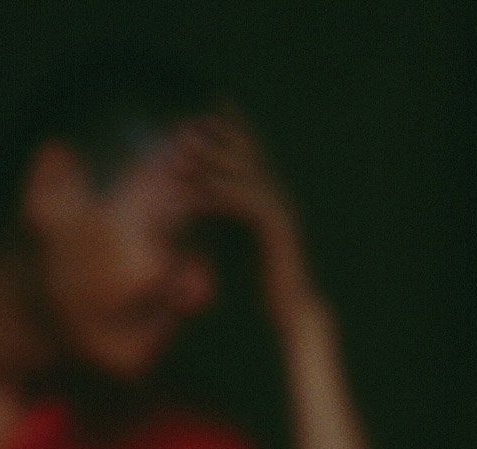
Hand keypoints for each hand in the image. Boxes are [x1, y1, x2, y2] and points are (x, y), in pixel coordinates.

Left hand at [176, 110, 315, 317]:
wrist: (293, 308)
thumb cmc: (268, 281)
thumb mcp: (243, 243)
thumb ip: (231, 220)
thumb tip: (209, 202)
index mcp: (272, 200)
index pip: (252, 156)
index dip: (232, 130)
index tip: (203, 111)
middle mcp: (280, 201)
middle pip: (248, 158)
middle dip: (217, 138)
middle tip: (186, 123)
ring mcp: (282, 214)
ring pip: (245, 178)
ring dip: (211, 164)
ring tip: (182, 153)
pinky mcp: (278, 233)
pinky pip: (245, 208)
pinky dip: (218, 198)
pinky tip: (194, 194)